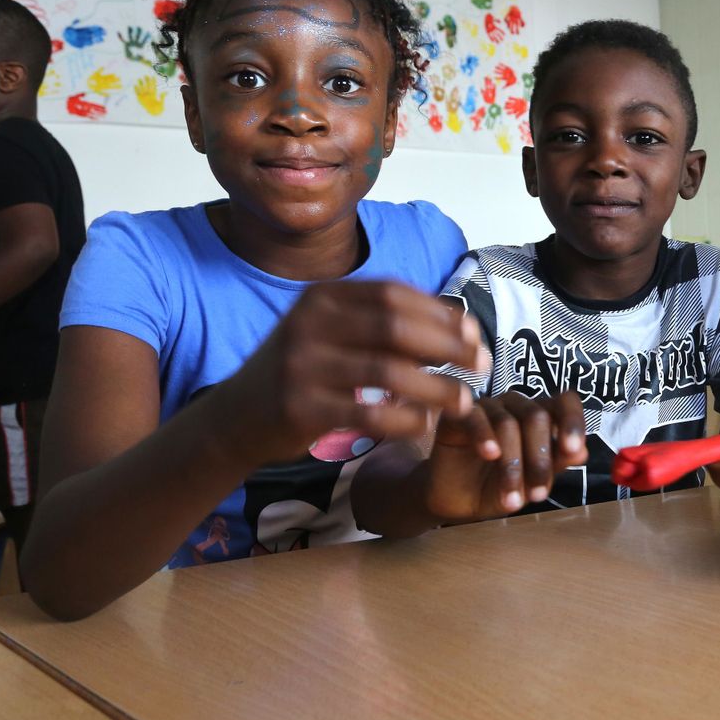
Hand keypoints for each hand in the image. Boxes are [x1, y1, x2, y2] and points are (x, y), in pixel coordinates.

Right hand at [209, 281, 483, 466]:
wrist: (238, 415)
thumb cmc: (304, 371)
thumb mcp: (333, 332)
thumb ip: (384, 324)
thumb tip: (460, 324)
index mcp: (322, 296)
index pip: (394, 294)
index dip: (440, 312)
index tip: (474, 333)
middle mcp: (309, 322)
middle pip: (396, 327)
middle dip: (448, 346)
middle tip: (481, 365)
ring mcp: (301, 364)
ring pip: (388, 373)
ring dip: (437, 389)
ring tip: (464, 403)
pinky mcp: (301, 408)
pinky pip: (369, 414)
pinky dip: (405, 421)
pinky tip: (425, 426)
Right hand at [423, 391, 586, 519]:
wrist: (457, 502)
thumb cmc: (497, 487)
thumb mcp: (531, 483)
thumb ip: (556, 464)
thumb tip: (582, 452)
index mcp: (541, 417)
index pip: (565, 402)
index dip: (573, 422)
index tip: (573, 450)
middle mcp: (517, 406)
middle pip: (537, 416)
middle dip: (539, 459)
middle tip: (538, 495)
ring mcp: (488, 407)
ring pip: (508, 422)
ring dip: (512, 465)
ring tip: (511, 500)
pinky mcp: (458, 414)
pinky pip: (475, 417)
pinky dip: (484, 436)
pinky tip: (489, 455)